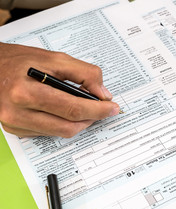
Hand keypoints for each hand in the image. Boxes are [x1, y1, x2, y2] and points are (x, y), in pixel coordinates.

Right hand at [0, 43, 119, 137]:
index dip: (97, 110)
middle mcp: (17, 112)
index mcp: (26, 91)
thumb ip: (83, 73)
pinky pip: (49, 133)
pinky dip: (62, 124)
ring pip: (61, 132)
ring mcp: (14, 123)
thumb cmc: (18, 61)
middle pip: (69, 125)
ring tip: (87, 109)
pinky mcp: (15, 129)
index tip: (112, 108)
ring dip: (79, 122)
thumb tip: (102, 93)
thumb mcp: (53, 58)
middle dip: (92, 118)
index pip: (72, 108)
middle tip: (104, 109)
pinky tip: (65, 112)